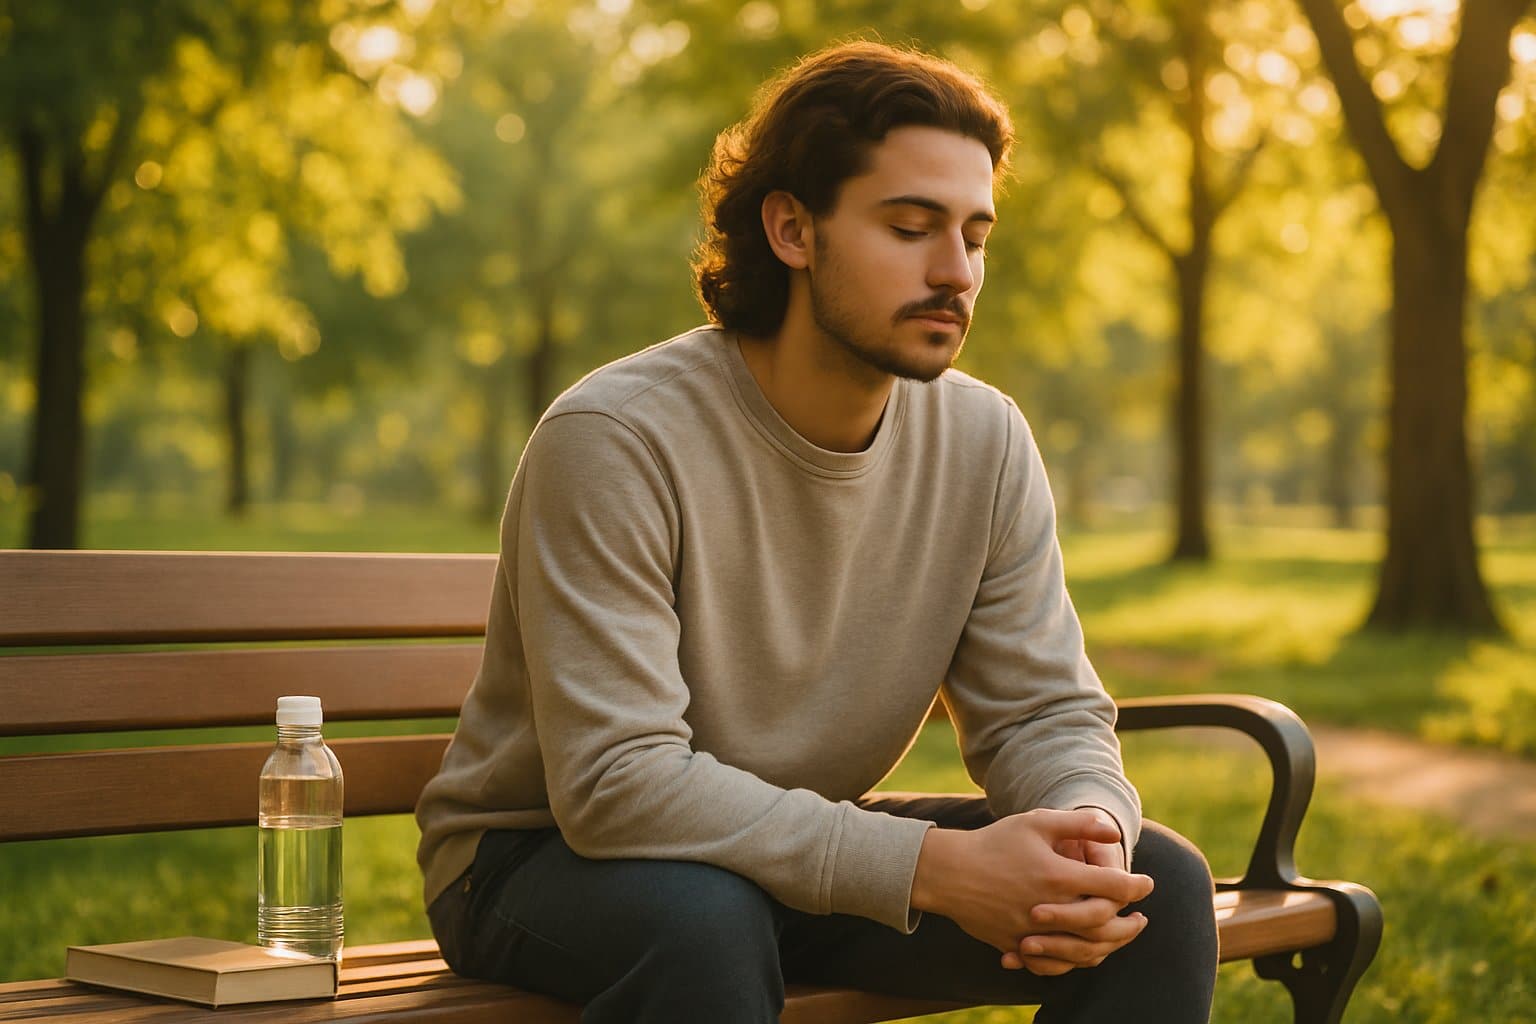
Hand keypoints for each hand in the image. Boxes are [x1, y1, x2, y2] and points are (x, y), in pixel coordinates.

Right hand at [910, 809, 1152, 974]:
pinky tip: (1085, 950)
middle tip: (1141, 918)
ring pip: (1082, 950)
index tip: (1147, 883)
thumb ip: (1077, 824)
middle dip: (1129, 923)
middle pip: (1103, 925)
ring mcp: (1031, 931)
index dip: (1136, 885)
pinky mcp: (1016, 945)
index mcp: (1056, 876)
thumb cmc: (995, 842)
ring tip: (1118, 937)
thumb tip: (1113, 830)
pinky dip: (1075, 960)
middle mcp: (1048, 908)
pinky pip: (1054, 963)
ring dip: (1108, 945)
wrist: (948, 872)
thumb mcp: (1035, 822)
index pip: (1112, 887)